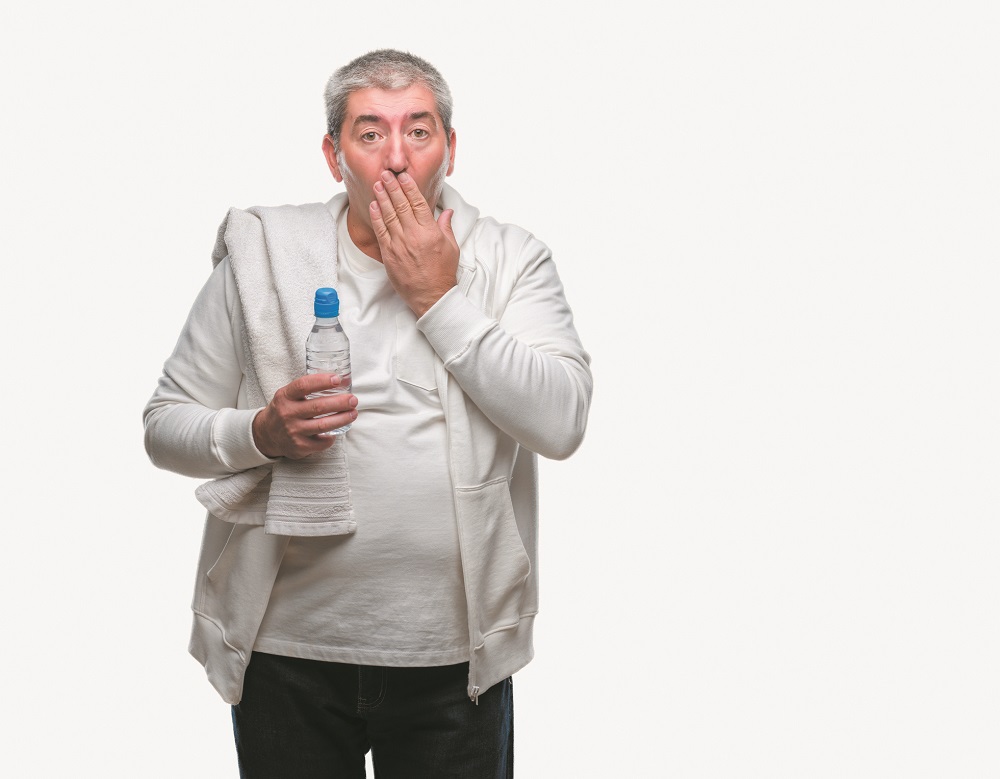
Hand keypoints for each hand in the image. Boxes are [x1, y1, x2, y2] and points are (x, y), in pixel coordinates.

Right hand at [252, 373, 357, 458]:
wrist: (266, 434)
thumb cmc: (285, 410)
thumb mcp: (287, 395)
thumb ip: (306, 389)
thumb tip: (339, 382)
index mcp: (285, 397)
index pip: (303, 386)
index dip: (322, 381)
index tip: (337, 379)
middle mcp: (288, 413)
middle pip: (318, 407)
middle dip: (340, 403)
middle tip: (353, 400)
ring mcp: (293, 431)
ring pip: (323, 425)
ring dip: (342, 419)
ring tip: (353, 413)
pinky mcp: (299, 446)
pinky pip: (322, 442)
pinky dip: (332, 437)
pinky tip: (336, 432)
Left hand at [369, 170, 458, 316]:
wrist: (432, 296)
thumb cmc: (443, 273)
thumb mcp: (451, 247)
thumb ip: (446, 227)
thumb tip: (447, 212)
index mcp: (430, 232)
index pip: (417, 203)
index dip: (409, 188)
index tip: (403, 176)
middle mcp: (413, 236)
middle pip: (401, 206)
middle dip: (392, 188)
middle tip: (386, 174)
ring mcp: (399, 245)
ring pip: (388, 216)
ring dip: (382, 198)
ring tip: (377, 184)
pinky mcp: (389, 255)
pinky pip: (381, 232)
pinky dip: (376, 217)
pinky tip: (373, 206)